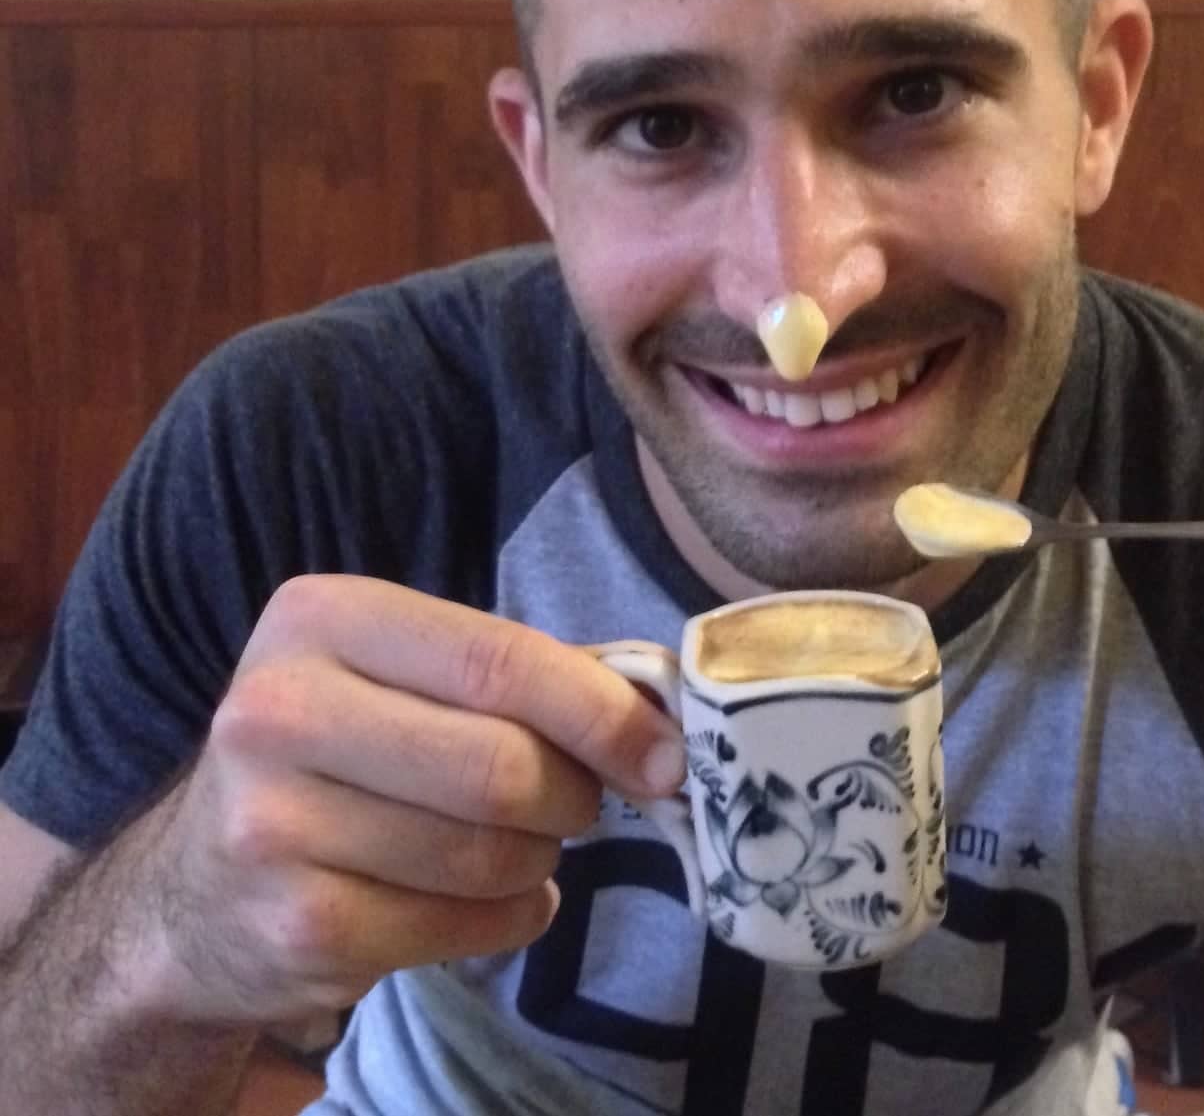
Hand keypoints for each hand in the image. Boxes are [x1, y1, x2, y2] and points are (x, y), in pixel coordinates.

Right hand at [129, 575, 685, 1024]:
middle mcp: (278, 712)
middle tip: (575, 804)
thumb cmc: (338, 752)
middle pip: (503, 767)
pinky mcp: (295, 928)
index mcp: (322, 618)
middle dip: (573, 796)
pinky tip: (486, 902)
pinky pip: (464, 928)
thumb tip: (658, 722)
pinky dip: (510, 920)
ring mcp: (274, 826)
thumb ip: (515, 675)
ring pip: (491, 854)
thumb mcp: (399, 674)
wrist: (196, 889)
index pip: (499, 661)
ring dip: (540, 860)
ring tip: (517, 847)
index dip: (603, 714)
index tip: (665, 757)